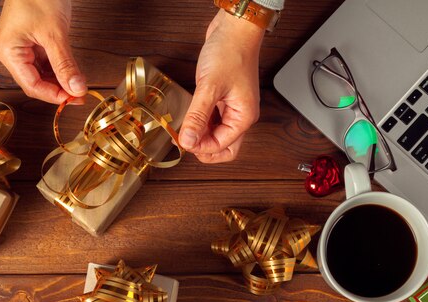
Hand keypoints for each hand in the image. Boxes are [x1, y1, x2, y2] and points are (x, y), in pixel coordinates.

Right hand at [0, 0, 86, 103]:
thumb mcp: (55, 34)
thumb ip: (65, 64)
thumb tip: (76, 89)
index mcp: (8, 52)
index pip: (32, 86)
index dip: (54, 96)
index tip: (74, 99)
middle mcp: (11, 53)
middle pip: (36, 83)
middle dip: (58, 91)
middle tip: (80, 95)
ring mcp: (21, 48)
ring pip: (42, 76)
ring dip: (60, 82)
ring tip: (79, 86)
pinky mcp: (32, 43)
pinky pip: (45, 64)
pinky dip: (59, 71)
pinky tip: (72, 75)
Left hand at [179, 10, 264, 162]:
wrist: (233, 28)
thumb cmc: (230, 51)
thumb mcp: (209, 86)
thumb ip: (197, 116)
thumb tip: (188, 141)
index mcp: (244, 116)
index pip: (223, 146)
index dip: (201, 148)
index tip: (183, 141)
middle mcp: (241, 114)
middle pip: (224, 147)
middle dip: (205, 149)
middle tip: (185, 142)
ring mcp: (233, 107)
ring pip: (217, 134)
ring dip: (201, 136)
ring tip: (184, 128)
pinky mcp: (224, 99)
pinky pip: (213, 120)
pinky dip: (201, 123)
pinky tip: (189, 118)